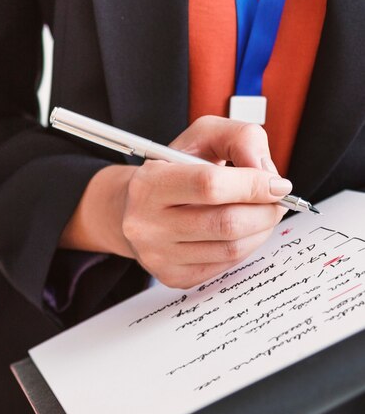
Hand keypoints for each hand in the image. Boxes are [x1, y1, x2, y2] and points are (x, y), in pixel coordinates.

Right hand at [61, 116, 290, 288]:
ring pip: (231, 248)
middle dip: (265, 211)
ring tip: (261, 214)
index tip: (277, 184)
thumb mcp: (203, 137)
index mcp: (148, 183)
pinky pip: (225, 265)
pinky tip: (241, 231)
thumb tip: (267, 173)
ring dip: (260, 230)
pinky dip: (245, 247)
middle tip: (276, 201)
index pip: (209, 185)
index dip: (252, 185)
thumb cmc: (175, 169)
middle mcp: (145, 223)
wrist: (136, 208)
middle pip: (225, 223)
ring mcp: (157, 254)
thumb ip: (240, 139)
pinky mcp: (172, 276)